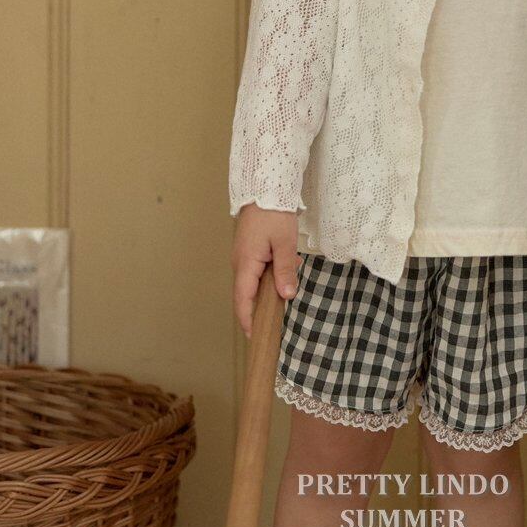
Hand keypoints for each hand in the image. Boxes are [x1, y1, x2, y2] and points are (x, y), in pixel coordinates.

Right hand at [232, 204, 303, 339]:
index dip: (248, 320)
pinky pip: (256, 272)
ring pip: (252, 283)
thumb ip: (285, 270)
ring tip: (282, 304)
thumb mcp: (284, 242)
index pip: (243, 300)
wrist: (264, 188)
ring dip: (265, 294)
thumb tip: (286, 296)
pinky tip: (286, 275)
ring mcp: (244, 256)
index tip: (255, 338)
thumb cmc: (273, 213)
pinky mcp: (250, 250)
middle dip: (258, 311)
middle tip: (273, 327)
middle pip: (246, 295)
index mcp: (245, 264)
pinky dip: (268, 279)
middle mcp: (240, 263)